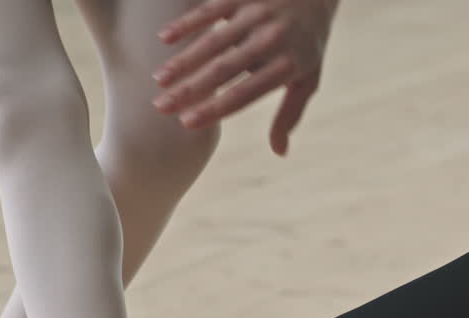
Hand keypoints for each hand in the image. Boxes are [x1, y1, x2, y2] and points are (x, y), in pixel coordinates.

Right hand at [152, 0, 339, 154]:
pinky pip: (210, 10)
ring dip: (183, 61)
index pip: (245, 93)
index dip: (215, 109)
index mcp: (288, 65)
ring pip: (213, 41)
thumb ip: (290, 114)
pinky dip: (187, 23)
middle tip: (161, 107)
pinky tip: (164, 39)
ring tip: (160, 80)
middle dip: (189, 90)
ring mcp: (257, 14)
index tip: (187, 123)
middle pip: (223, 70)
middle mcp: (272, 39)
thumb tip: (279, 152)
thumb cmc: (308, 43)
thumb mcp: (308, 79)